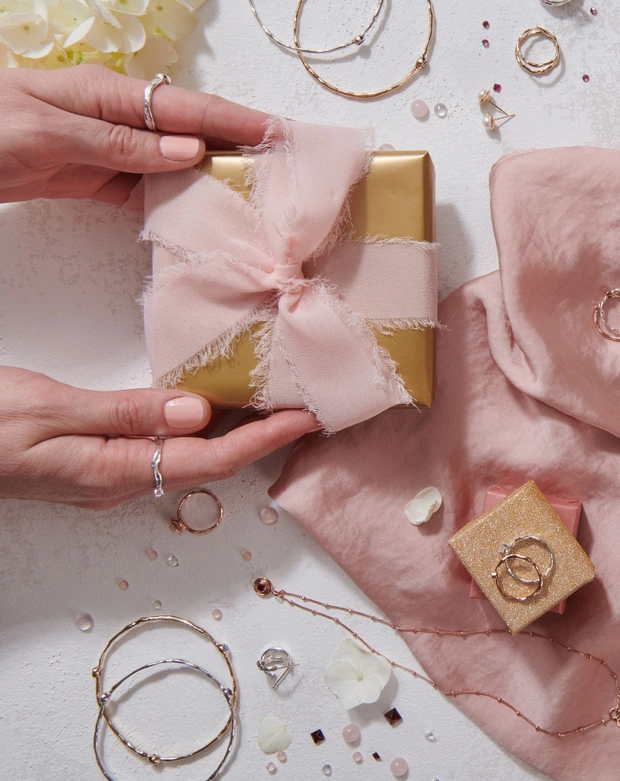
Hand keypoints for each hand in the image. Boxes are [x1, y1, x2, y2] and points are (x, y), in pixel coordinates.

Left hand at [0, 66, 267, 204]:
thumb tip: (191, 150)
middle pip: (190, 134)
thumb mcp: (47, 133)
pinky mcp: (91, 179)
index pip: (188, 108)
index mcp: (107, 95)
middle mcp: (115, 119)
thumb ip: (120, 143)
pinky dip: (174, 204)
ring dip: (211, 182)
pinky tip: (198, 220)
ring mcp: (105, 149)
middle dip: (238, 149)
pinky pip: (144, 191)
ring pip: (173, 165)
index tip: (282, 136)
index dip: (238, 121)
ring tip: (254, 202)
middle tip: (285, 174)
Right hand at [0, 367, 319, 507]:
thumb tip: (198, 414)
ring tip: (277, 399)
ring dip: (235, 430)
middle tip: (309, 402)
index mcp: (115, 471)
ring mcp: (109, 471)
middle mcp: (121, 479)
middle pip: (211, 461)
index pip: (211, 459)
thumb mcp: (51, 412)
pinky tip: (211, 402)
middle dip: (264, 437)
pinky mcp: (97, 457)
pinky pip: (164, 445)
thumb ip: (127, 414)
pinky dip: (199, 423)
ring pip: (190, 454)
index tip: (309, 416)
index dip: (266, 440)